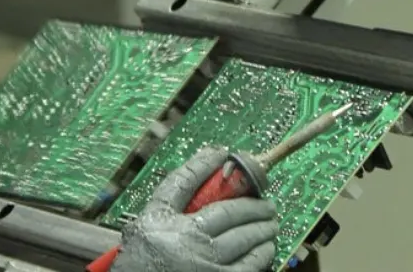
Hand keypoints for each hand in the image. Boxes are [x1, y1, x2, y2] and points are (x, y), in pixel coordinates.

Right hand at [113, 148, 280, 271]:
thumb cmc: (141, 262)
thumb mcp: (144, 229)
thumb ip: (168, 207)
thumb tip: (203, 180)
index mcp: (159, 221)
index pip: (184, 182)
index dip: (203, 164)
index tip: (222, 153)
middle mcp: (181, 239)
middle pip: (227, 212)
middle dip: (253, 205)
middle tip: (266, 204)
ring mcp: (201, 263)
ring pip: (243, 237)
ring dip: (262, 227)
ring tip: (270, 223)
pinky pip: (249, 265)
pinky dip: (262, 252)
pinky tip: (267, 246)